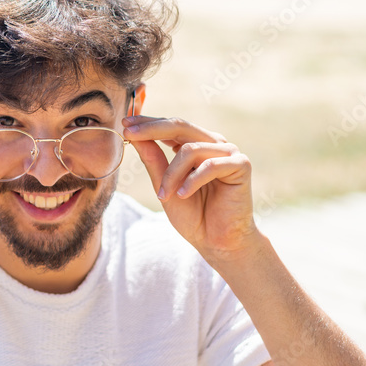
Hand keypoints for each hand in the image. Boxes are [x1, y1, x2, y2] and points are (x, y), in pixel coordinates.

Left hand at [124, 115, 259, 259]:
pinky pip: (210, 165)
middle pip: (180, 126)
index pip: (171, 126)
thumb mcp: (164, 185)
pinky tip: (183, 195)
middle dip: (151, 129)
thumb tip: (134, 136)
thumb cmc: (193, 216)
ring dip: (171, 175)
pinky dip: (192, 181)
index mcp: (196, 145)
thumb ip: (153, 160)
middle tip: (129, 134)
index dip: (148, 123)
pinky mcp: (241, 165)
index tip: (124, 123)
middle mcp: (213, 144)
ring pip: (190, 150)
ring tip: (164, 196)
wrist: (218, 242)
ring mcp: (229, 153)